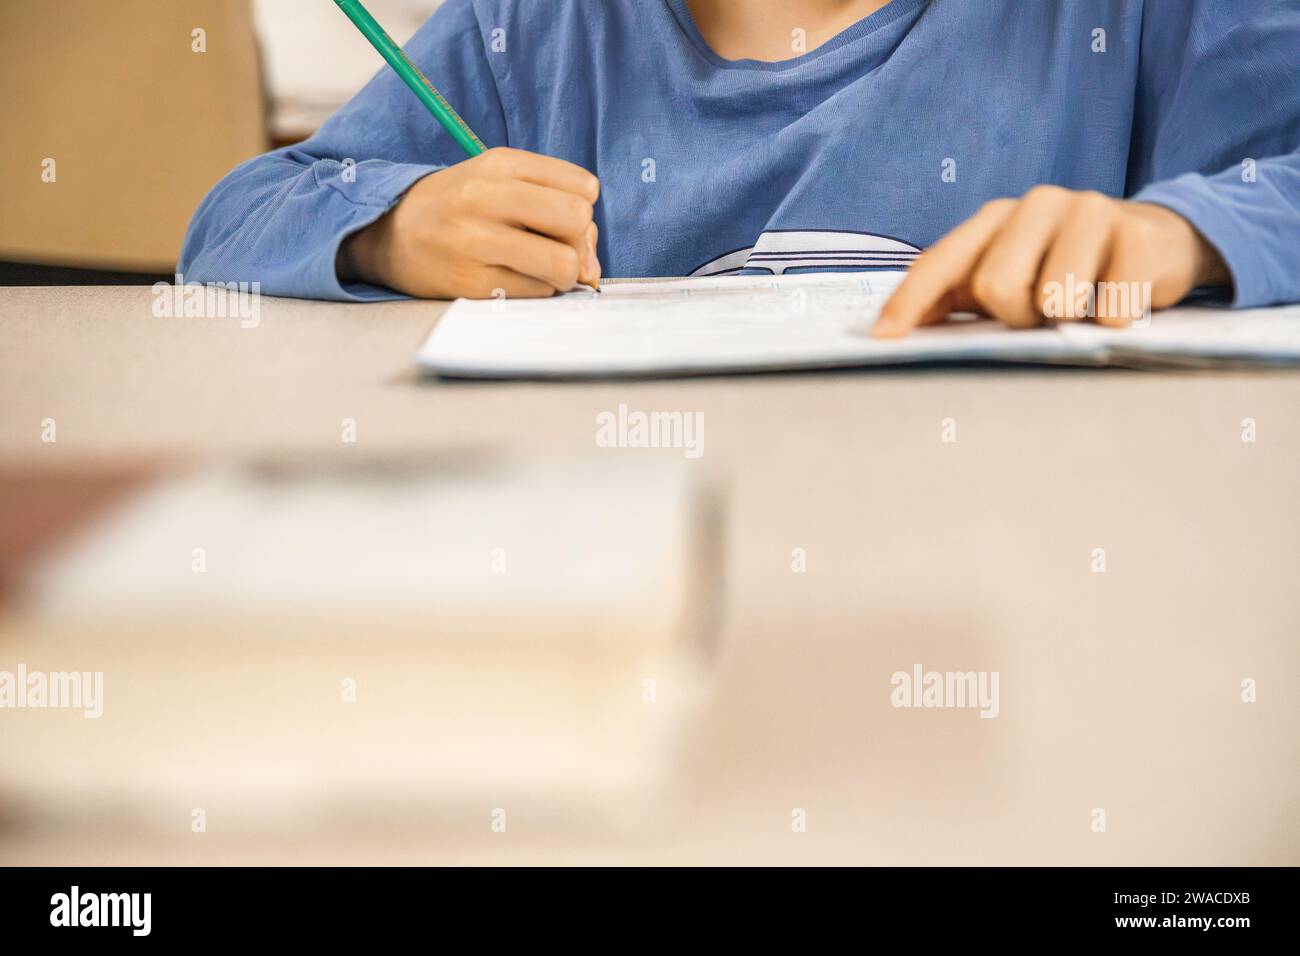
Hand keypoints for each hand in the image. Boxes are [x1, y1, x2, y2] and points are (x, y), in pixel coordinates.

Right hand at [338, 147, 600, 298]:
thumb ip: (553, 209)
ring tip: (541, 270)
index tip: (561, 219)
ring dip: (562, 274)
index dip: (583, 208)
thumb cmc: (458, 208)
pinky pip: (536, 292)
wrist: (387, 233)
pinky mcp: (470, 282)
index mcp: (498, 164)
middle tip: (558, 249)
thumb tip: (592, 269)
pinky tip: (516, 281)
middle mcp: (485, 197)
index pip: (583, 187)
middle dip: (579, 241)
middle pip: (577, 219)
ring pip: (561, 263)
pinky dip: (538, 291)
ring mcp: (475, 241)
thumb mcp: (498, 185)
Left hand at [872, 187, 1228, 336]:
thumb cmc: (1071, 268)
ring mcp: (1089, 211)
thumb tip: (896, 329)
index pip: (939, 262)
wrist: (1163, 242)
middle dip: (1016, 315)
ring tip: (1086, 301)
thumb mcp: (1015, 275)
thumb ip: (960, 295)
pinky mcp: (1137, 234)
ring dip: (1069, 319)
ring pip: (1053, 298)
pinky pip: (1109, 308)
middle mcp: (1037, 204)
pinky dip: (1114, 319)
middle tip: (1043, 312)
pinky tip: (1121, 298)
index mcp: (996, 218)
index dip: (908, 302)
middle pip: (995, 286)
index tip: (883, 339)